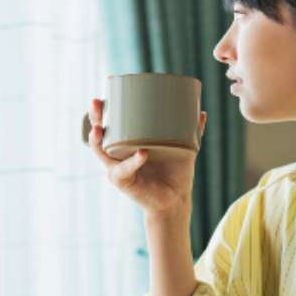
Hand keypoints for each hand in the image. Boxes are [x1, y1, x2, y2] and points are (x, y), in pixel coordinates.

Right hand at [87, 98, 205, 218]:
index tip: (102, 95)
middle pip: (98, 134)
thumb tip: (201, 113)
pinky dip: (133, 161)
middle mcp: (117, 155)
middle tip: (95, 103)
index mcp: (127, 143)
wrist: (176, 199)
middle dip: (94, 118)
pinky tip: (142, 153)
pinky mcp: (123, 182)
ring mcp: (118, 168)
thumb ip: (191, 131)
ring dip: (96, 139)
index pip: (109, 124)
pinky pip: (124, 170)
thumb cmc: (175, 173)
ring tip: (99, 128)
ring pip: (101, 152)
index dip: (101, 111)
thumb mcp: (183, 148)